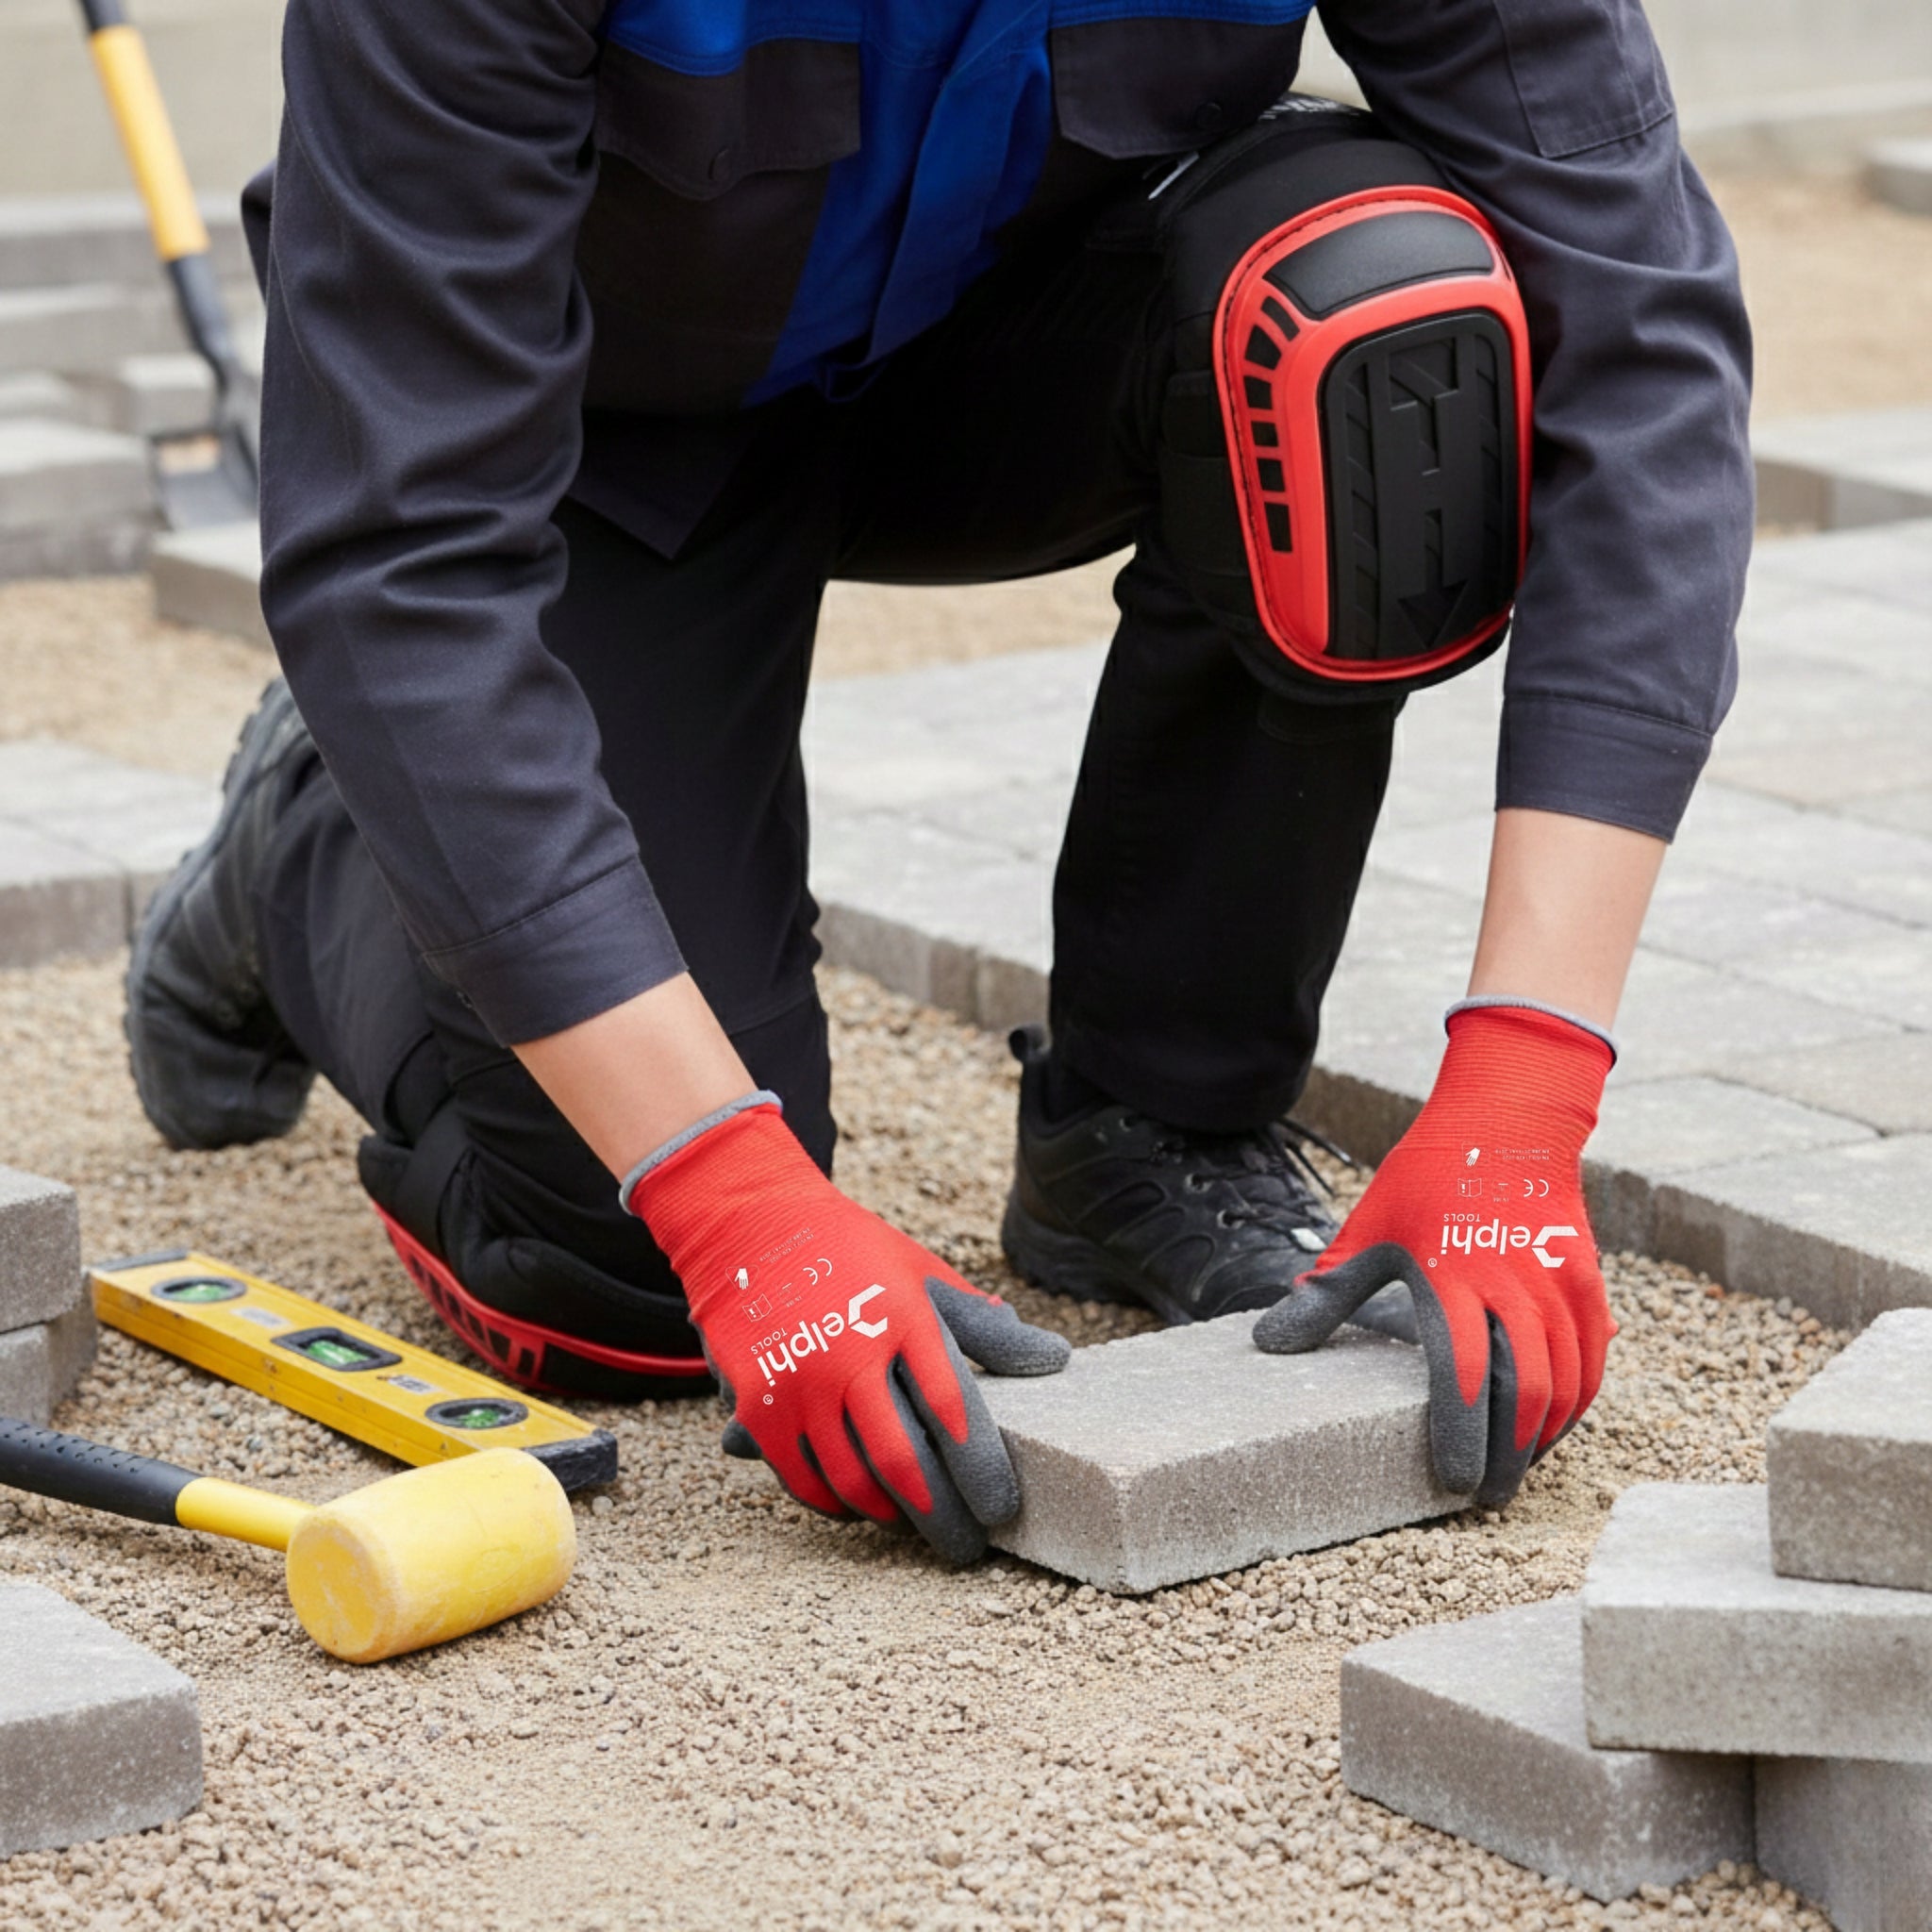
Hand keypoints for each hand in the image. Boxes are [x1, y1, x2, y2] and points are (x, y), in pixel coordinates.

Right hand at [629, 1102, 1070, 1561]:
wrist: (752, 1226)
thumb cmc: (853, 1253)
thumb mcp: (923, 1275)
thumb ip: (982, 1326)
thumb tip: (1054, 1359)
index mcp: (904, 1317)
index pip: (954, 1409)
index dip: (981, 1468)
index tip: (1001, 1506)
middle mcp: (851, 1353)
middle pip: (905, 1461)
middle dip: (943, 1517)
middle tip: (966, 1546)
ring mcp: (800, 1383)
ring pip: (853, 1481)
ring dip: (892, 1516)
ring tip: (917, 1525)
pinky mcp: (758, 1404)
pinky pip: (804, 1479)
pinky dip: (837, 1505)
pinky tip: (863, 1505)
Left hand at [1253, 1003, 1614, 1506]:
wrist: (1506, 1126)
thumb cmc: (1426, 1181)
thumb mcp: (1368, 1228)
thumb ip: (1327, 1292)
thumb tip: (1269, 1345)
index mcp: (1451, 1277)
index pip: (1463, 1376)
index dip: (1458, 1435)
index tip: (1449, 1481)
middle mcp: (1513, 1286)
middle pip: (1524, 1394)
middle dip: (1506, 1456)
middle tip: (1485, 1497)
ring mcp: (1558, 1286)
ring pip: (1564, 1385)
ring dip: (1541, 1437)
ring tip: (1513, 1469)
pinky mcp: (1587, 1285)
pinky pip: (1590, 1363)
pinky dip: (1574, 1403)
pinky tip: (1549, 1428)